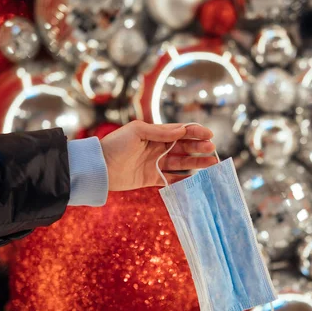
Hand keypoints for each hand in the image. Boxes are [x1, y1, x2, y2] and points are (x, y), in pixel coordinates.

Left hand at [100, 121, 216, 190]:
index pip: (180, 131)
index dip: (195, 132)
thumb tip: (182, 130)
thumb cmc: (115, 145)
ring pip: (181, 162)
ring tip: (211, 164)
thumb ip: (160, 132)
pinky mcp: (151, 178)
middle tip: (212, 149)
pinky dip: (183, 180)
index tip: (209, 135)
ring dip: (196, 162)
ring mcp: (155, 163)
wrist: (99, 167)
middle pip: (184, 147)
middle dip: (199, 148)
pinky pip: (171, 179)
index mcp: (155, 133)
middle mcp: (158, 147)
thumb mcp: (137, 132)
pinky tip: (196, 179)